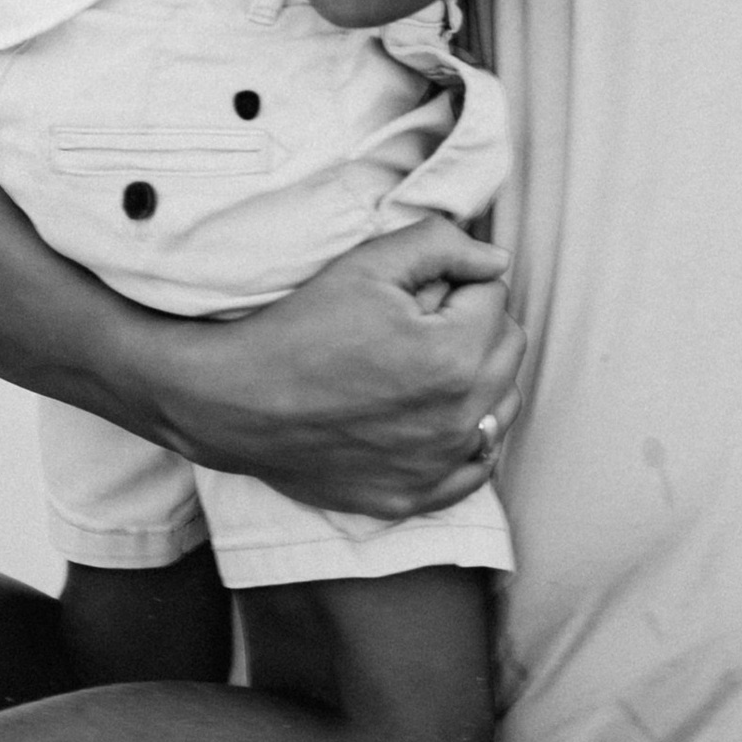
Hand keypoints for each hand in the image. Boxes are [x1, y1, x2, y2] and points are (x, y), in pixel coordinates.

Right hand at [169, 221, 526, 518]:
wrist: (235, 401)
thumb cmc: (298, 327)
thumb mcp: (367, 264)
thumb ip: (443, 245)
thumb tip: (495, 259)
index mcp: (454, 355)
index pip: (494, 296)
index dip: (455, 280)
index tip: (416, 287)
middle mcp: (458, 418)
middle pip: (507, 349)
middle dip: (474, 323)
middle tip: (420, 318)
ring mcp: (437, 465)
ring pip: (500, 407)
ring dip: (479, 379)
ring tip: (426, 364)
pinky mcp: (412, 496)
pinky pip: (474, 469)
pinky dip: (466, 441)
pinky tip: (435, 418)